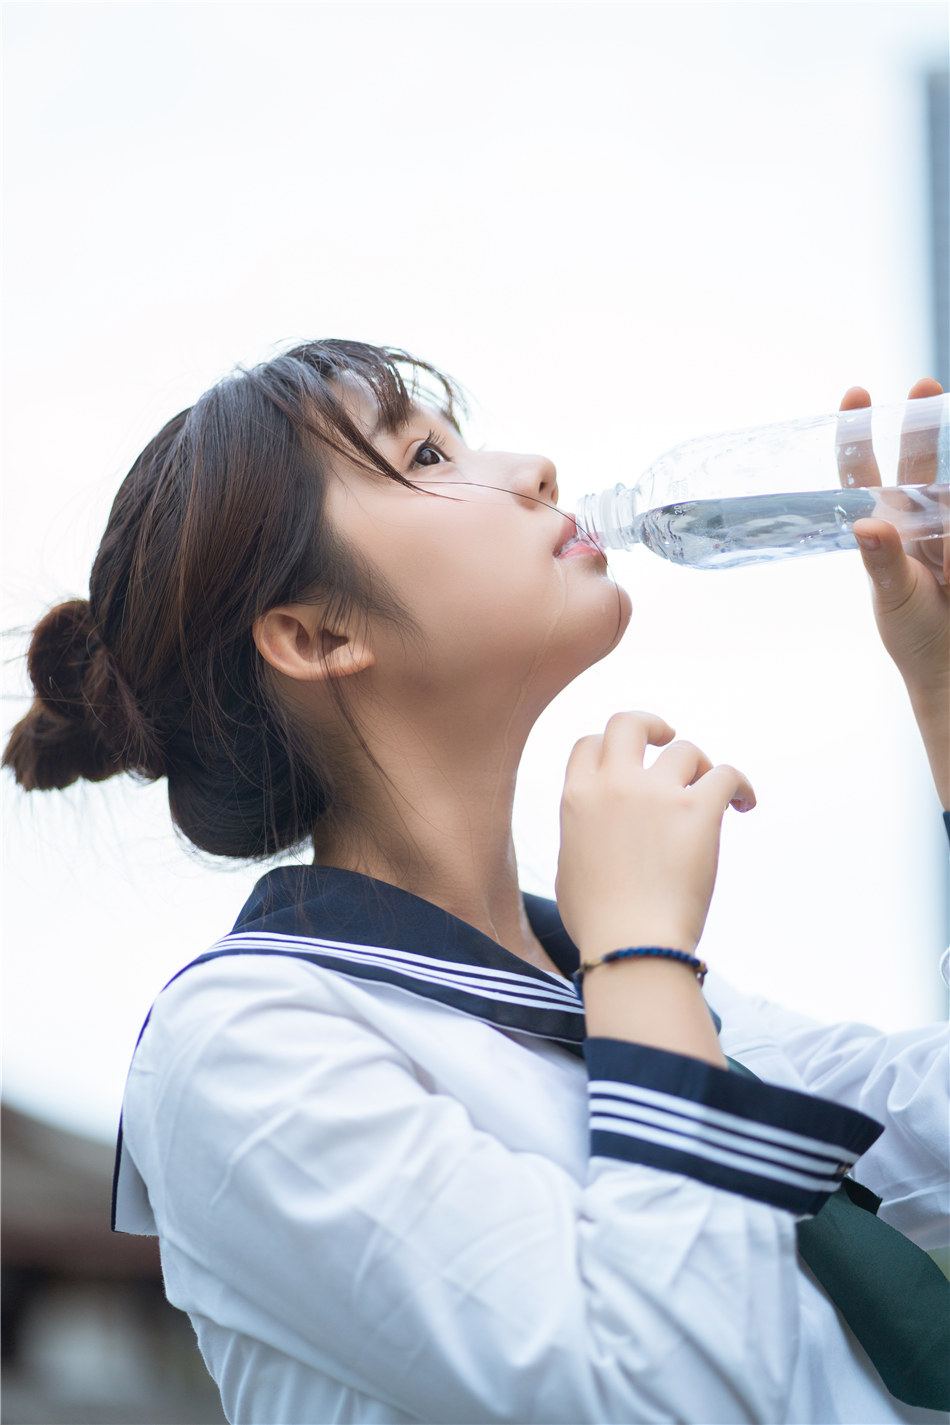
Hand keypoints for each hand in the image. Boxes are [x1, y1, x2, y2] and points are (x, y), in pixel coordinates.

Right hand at [555, 711, 755, 959]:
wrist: (631, 944)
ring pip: (686, 750)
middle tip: (667, 741)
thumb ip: (582, 835)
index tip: (628, 762)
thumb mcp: (569, 867)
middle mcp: (615, 784)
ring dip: (700, 768)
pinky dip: (741, 787)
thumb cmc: (598, 922)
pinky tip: (744, 805)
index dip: (610, 747)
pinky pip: (728, 775)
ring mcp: (657, 793)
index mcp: (577, 797)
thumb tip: (594, 831)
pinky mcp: (698, 809)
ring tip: (710, 794)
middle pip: (630, 723)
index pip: (589, 744)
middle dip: (652, 726)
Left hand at [837, 379, 948, 806]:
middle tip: (922, 385)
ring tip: (939, 495)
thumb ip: (882, 563)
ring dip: (945, 481)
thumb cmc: (916, 637)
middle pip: (921, 461)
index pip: (866, 473)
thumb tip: (866, 525)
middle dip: (922, 425)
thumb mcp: (894, 599)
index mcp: (889, 526)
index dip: (857, 435)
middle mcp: (924, 518)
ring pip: (948, 487)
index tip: (855, 395)